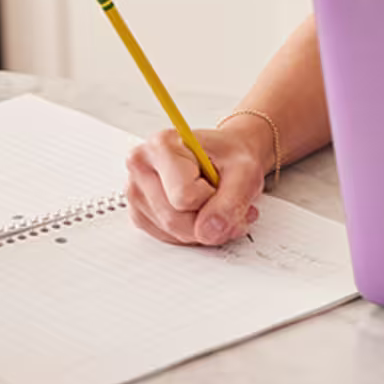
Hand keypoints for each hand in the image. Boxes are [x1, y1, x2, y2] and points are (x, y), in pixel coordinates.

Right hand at [124, 121, 268, 246]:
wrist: (227, 156)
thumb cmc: (231, 156)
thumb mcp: (246, 171)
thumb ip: (231, 203)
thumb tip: (209, 233)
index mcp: (161, 146)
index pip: (184, 196)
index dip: (212, 198)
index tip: (220, 182)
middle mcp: (141, 167)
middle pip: (174, 219)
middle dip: (209, 221)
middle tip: (230, 203)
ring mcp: (137, 192)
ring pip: (171, 232)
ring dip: (203, 229)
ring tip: (219, 206)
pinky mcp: (140, 213)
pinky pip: (168, 238)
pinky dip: (192, 233)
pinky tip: (203, 214)